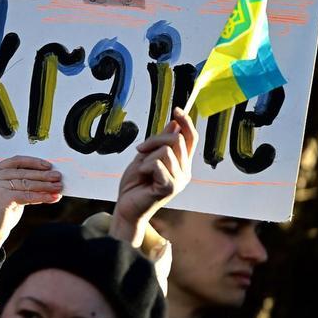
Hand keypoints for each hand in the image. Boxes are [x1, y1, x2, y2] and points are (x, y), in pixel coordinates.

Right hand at [0, 155, 62, 259]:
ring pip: (26, 184)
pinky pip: (26, 195)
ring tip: (58, 187)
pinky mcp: (0, 198)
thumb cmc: (0, 214)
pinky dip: (41, 196)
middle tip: (58, 176)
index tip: (48, 165)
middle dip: (43, 175)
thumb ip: (22, 183)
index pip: (16, 161)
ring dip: (45, 186)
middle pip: (23, 173)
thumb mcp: (11, 194)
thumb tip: (47, 177)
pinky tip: (52, 197)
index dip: (33, 162)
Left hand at [110, 107, 198, 245]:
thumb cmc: (135, 185)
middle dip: (155, 139)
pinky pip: (158, 164)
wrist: (127, 207)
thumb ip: (160, 143)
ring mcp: (179, 180)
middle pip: (177, 139)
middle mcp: (185, 171)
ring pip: (166, 151)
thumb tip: (174, 124)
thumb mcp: (146, 157)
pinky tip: (143, 175)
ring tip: (142, 169)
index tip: (176, 109)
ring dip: (148, 156)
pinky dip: (146, 166)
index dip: (186, 122)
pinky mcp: (170, 187)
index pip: (191, 138)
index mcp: (181, 163)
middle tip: (140, 150)